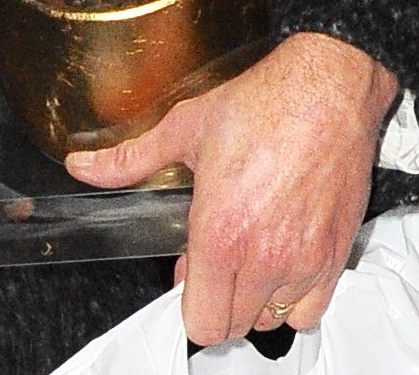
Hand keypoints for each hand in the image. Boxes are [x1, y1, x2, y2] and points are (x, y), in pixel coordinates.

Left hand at [64, 31, 397, 344]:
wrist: (325, 93)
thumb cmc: (261, 107)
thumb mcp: (182, 129)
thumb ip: (129, 159)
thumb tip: (83, 167)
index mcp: (221, 233)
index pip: (203, 321)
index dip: (186, 304)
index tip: (182, 276)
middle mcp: (264, 257)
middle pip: (234, 326)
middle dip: (214, 301)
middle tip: (208, 260)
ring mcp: (304, 263)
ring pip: (271, 319)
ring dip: (252, 299)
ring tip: (242, 255)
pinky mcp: (335, 258)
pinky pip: (310, 309)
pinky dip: (292, 298)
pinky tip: (278, 260)